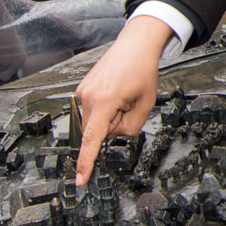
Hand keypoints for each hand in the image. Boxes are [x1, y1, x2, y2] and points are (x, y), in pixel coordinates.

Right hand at [74, 16, 169, 184]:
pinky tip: (114, 93)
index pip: (92, 140)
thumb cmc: (141, 70)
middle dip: (114, 125)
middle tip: (128, 104)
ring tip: (121, 95)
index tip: (80, 179)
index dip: (86, 162)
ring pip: (96, 122)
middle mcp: (87, 97)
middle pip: (98, 131)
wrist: (134, 46)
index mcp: (104, 101)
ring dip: (110, 116)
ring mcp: (82, 92)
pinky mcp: (81, 90)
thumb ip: (131, 128)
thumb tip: (115, 135)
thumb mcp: (145, 104)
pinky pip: (92, 112)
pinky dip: (105, 109)